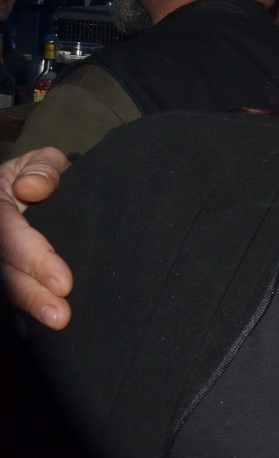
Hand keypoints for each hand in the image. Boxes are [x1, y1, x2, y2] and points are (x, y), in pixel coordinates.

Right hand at [0, 147, 71, 328]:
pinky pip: (6, 294)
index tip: (64, 283)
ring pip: (3, 285)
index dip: (35, 259)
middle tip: (61, 316)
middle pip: (3, 270)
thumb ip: (43, 168)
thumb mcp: (40, 161)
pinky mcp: (4, 272)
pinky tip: (40, 325)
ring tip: (58, 321)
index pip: (10, 236)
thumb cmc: (37, 176)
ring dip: (28, 306)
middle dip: (30, 295)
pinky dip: (21, 311)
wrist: (28, 188)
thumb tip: (32, 189)